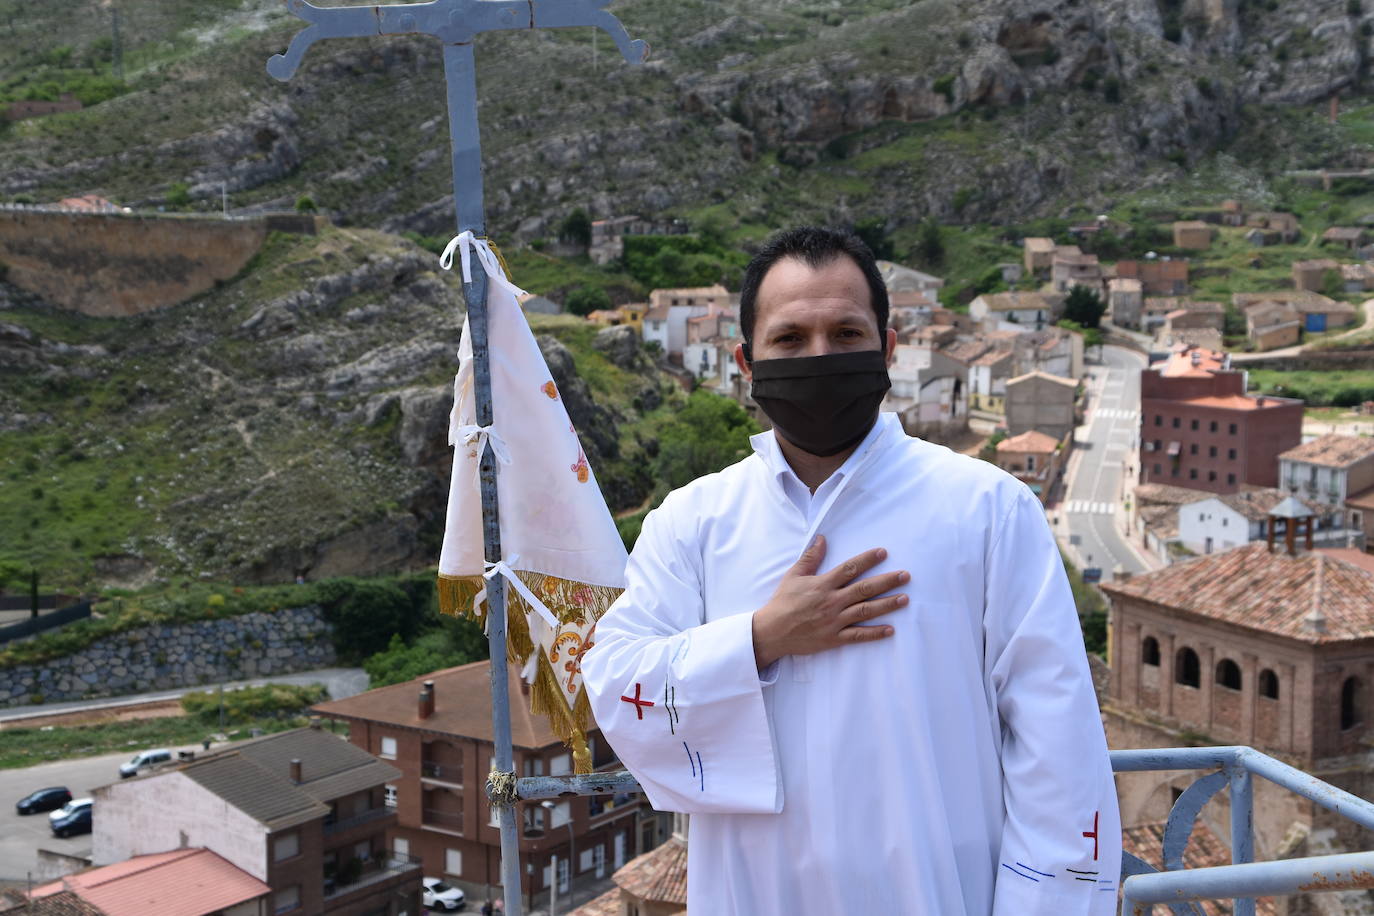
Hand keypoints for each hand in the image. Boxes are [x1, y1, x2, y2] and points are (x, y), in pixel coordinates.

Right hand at [751, 535, 908, 668]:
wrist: (772, 632)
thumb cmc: (782, 602)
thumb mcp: (793, 576)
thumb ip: (810, 558)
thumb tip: (822, 539)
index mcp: (823, 584)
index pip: (849, 568)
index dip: (867, 559)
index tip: (883, 553)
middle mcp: (832, 601)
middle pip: (864, 589)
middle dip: (887, 581)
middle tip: (905, 575)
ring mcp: (835, 621)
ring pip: (866, 611)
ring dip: (887, 604)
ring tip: (905, 598)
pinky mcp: (834, 638)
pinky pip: (858, 635)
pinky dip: (875, 633)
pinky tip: (890, 629)